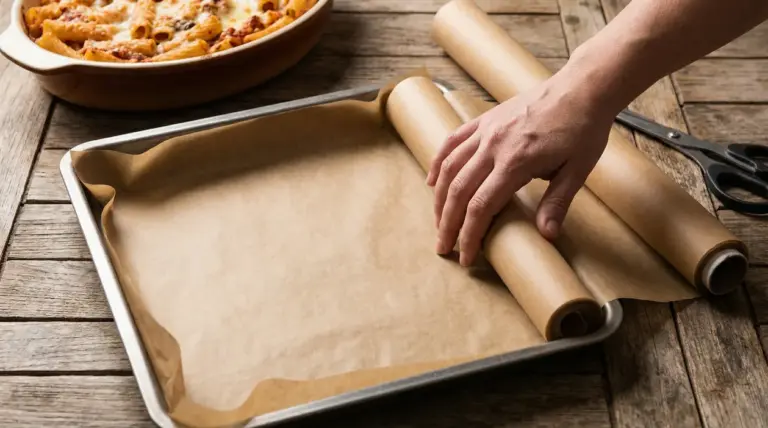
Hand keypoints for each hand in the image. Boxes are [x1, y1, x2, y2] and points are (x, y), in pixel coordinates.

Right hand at [425, 69, 614, 265]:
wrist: (582, 88)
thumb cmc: (583, 129)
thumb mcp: (577, 170)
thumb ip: (557, 203)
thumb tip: (546, 235)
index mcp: (516, 162)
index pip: (481, 206)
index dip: (470, 235)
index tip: (467, 256)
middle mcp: (493, 146)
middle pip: (458, 191)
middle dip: (447, 224)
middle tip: (443, 248)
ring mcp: (485, 131)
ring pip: (450, 168)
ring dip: (438, 198)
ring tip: (438, 222)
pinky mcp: (484, 120)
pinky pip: (452, 141)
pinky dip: (438, 162)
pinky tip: (433, 181)